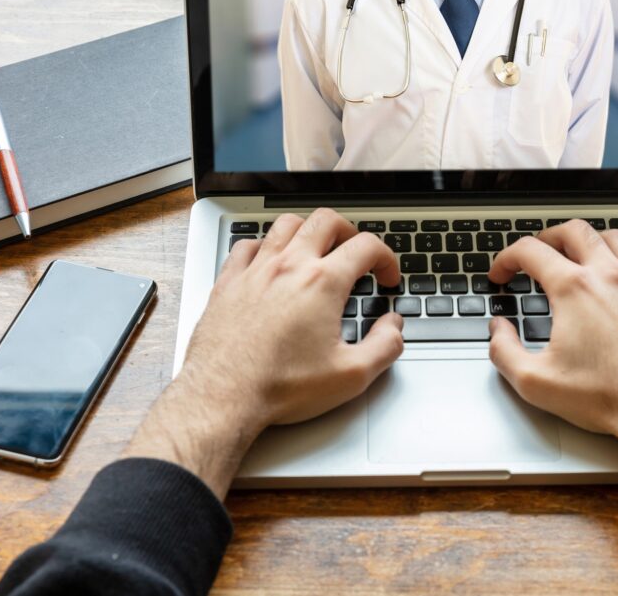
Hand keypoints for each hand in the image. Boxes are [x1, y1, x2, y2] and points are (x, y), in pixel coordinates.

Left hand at [126, 208, 403, 497]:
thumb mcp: (350, 376)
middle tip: (356, 253)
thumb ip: (384, 347)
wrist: (223, 397)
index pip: (366, 246)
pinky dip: (265, 246)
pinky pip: (247, 244)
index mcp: (323, 283)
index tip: (387, 278)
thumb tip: (394, 326)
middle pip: (326, 221)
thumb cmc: (281, 387)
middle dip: (350, 232)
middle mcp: (289, 266)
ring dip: (308, 230)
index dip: (387, 258)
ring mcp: (255, 270)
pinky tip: (270, 262)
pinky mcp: (228, 282)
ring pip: (286, 224)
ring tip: (317, 249)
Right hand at [487, 220, 617, 445]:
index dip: (507, 258)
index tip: (503, 273)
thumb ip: (504, 351)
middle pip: (574, 231)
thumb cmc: (608, 396)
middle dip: (548, 237)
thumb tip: (499, 330)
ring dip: (593, 241)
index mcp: (573, 290)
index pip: (530, 251)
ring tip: (583, 255)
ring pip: (616, 237)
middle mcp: (609, 275)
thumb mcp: (535, 382)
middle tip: (539, 253)